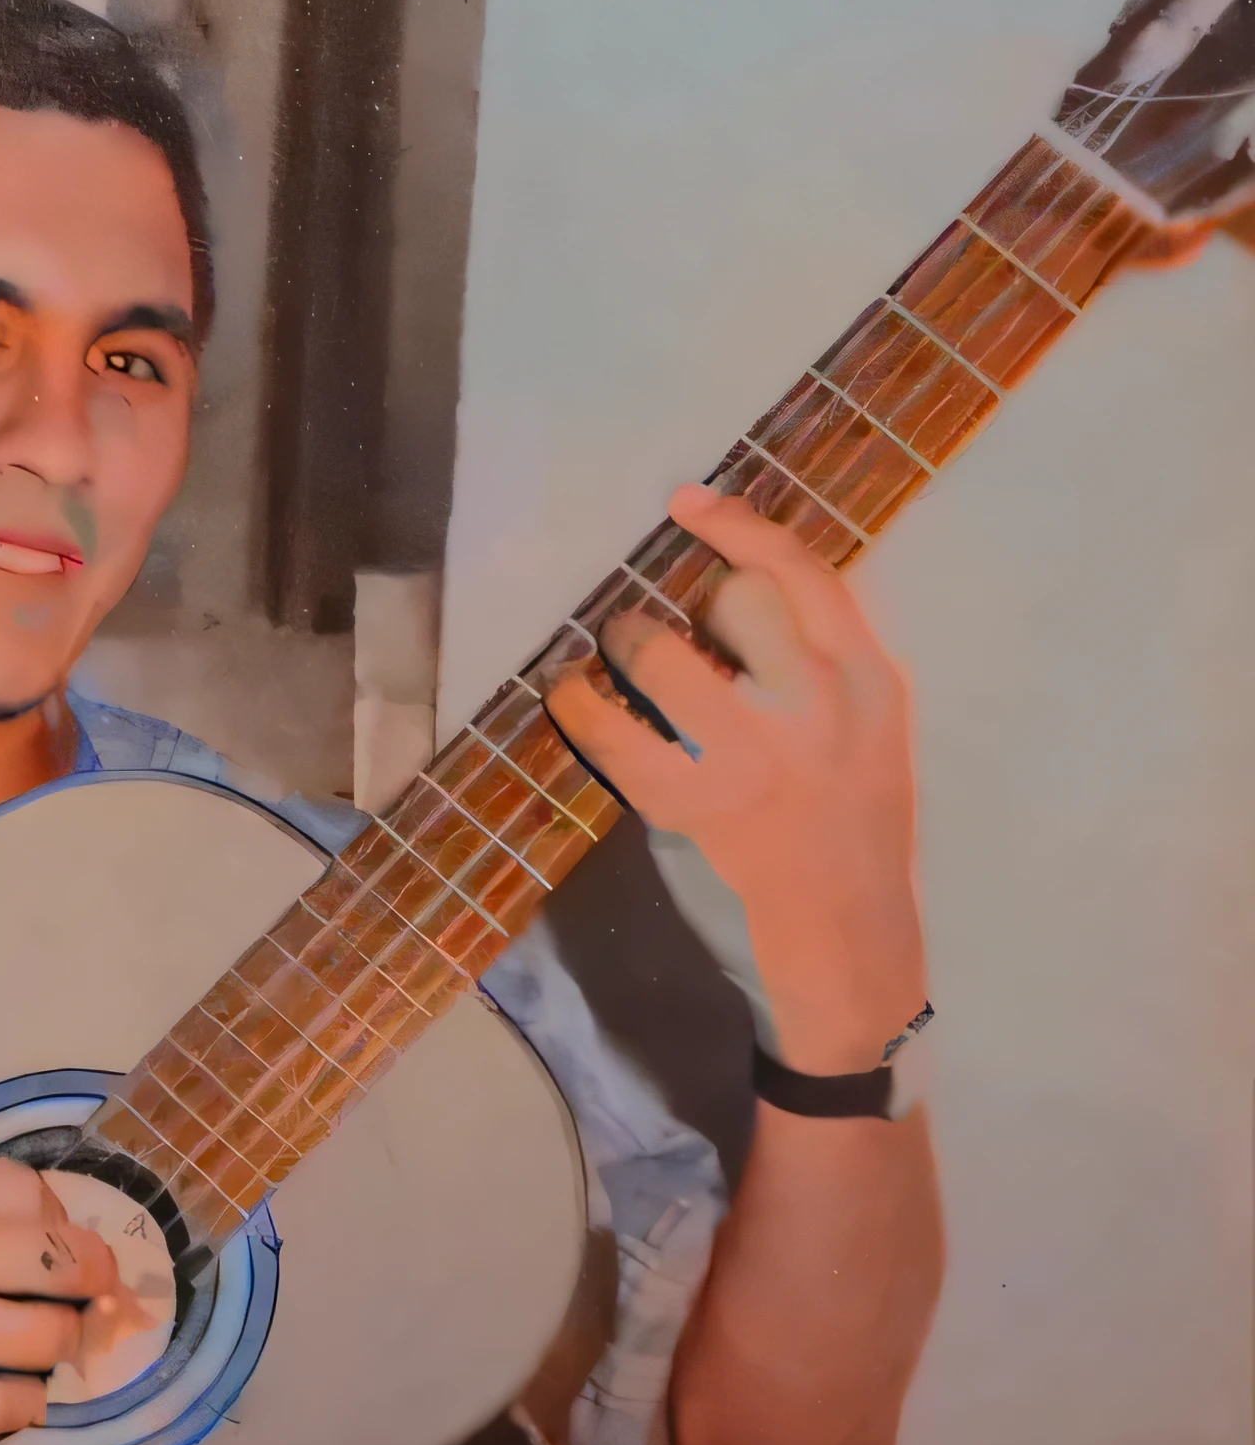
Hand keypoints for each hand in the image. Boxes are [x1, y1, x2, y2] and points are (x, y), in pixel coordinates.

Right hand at [0, 1144, 124, 1441]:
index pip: (32, 1194)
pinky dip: (25, 1403)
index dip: (58, 1220)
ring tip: (51, 1349)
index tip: (51, 1241)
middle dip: (90, 1280)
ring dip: (62, 1344)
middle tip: (90, 1296)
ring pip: (45, 1337)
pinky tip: (18, 1399)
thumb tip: (9, 1214)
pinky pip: (3, 1404)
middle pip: (60, 1261)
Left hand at [545, 485, 927, 1072]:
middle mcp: (817, 702)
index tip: (690, 504)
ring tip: (604, 659)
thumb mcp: (875, 732)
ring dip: (624, 645)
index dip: (739, 526)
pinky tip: (569, 700)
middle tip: (650, 626)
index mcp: (869, 678)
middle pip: (731, 597)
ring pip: (661, 653)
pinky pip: (616, 733)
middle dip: (682, 604)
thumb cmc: (856, 832)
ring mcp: (753, 752)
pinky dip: (580, 708)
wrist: (850, 940)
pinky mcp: (697, 802)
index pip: (804, 571)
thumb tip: (744, 601)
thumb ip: (827, 667)